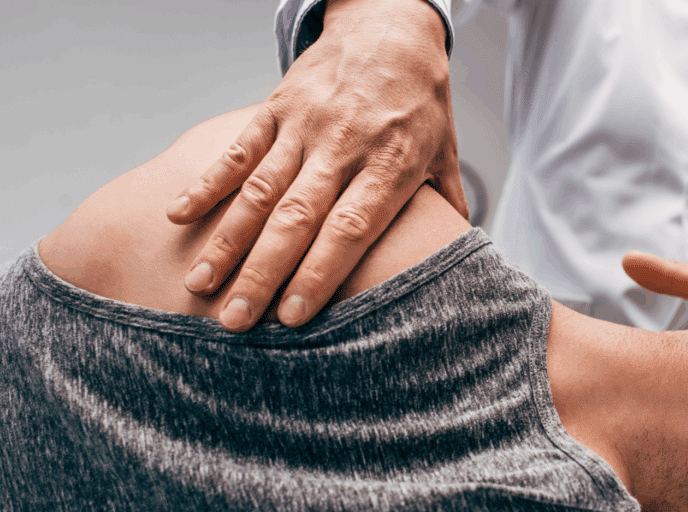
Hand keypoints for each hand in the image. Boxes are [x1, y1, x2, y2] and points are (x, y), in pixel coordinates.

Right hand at [165, 0, 466, 331]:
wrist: (391, 26)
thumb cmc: (421, 98)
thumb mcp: (444, 149)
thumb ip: (445, 204)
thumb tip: (460, 258)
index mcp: (391, 164)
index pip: (351, 228)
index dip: (319, 273)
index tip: (293, 316)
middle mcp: (345, 146)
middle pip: (298, 218)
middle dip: (263, 273)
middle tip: (234, 321)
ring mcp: (307, 126)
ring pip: (260, 190)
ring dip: (228, 241)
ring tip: (200, 285)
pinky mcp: (278, 108)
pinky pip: (239, 149)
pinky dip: (208, 182)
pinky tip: (180, 214)